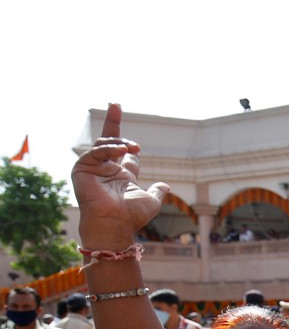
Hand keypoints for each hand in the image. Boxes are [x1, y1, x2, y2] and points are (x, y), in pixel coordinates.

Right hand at [72, 103, 168, 248]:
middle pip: (109, 140)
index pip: (125, 152)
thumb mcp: (151, 201)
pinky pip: (95, 152)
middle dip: (112, 122)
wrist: (115, 225)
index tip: (134, 143)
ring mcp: (94, 168)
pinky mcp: (82, 169)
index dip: (129, 143)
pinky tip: (121, 150)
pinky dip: (107, 149)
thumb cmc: (131, 216)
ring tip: (133, 147)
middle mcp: (107, 169)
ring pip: (103, 144)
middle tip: (115, 103)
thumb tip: (165, 186)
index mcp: (122, 175)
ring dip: (118, 141)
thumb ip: (157, 191)